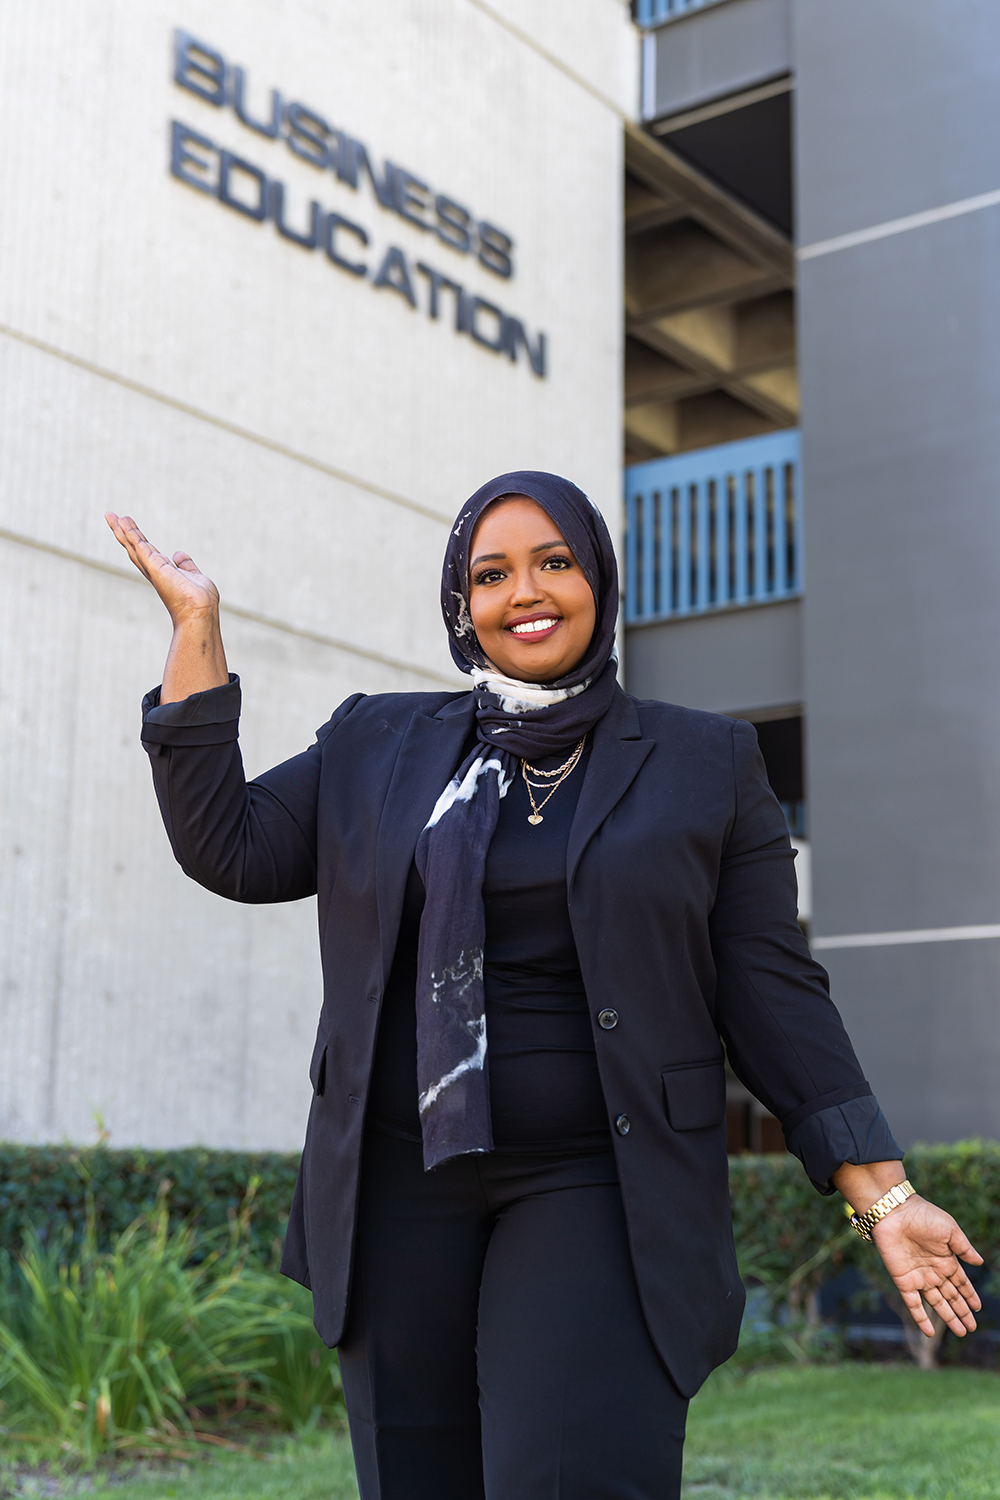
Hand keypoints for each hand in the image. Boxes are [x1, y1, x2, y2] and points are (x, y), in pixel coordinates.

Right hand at [105, 512, 219, 624]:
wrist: (200, 611)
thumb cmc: (199, 601)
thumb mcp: (194, 577)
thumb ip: (186, 566)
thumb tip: (178, 555)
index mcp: (163, 573)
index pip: (146, 552)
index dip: (137, 540)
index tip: (128, 527)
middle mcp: (154, 571)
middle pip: (134, 548)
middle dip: (123, 532)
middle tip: (111, 516)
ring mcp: (152, 568)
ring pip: (133, 545)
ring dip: (123, 530)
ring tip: (112, 515)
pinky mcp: (154, 565)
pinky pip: (140, 545)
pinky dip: (131, 533)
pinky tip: (122, 522)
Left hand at [872, 1196, 982, 1337]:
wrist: (894, 1211)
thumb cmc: (923, 1215)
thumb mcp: (950, 1230)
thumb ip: (964, 1248)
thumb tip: (980, 1262)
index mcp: (945, 1259)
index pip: (960, 1282)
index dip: (969, 1295)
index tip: (978, 1308)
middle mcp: (933, 1271)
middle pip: (951, 1296)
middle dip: (962, 1311)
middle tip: (972, 1328)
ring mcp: (918, 1277)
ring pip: (936, 1303)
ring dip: (948, 1318)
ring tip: (961, 1332)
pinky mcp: (903, 1280)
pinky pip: (913, 1304)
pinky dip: (920, 1318)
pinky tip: (929, 1332)